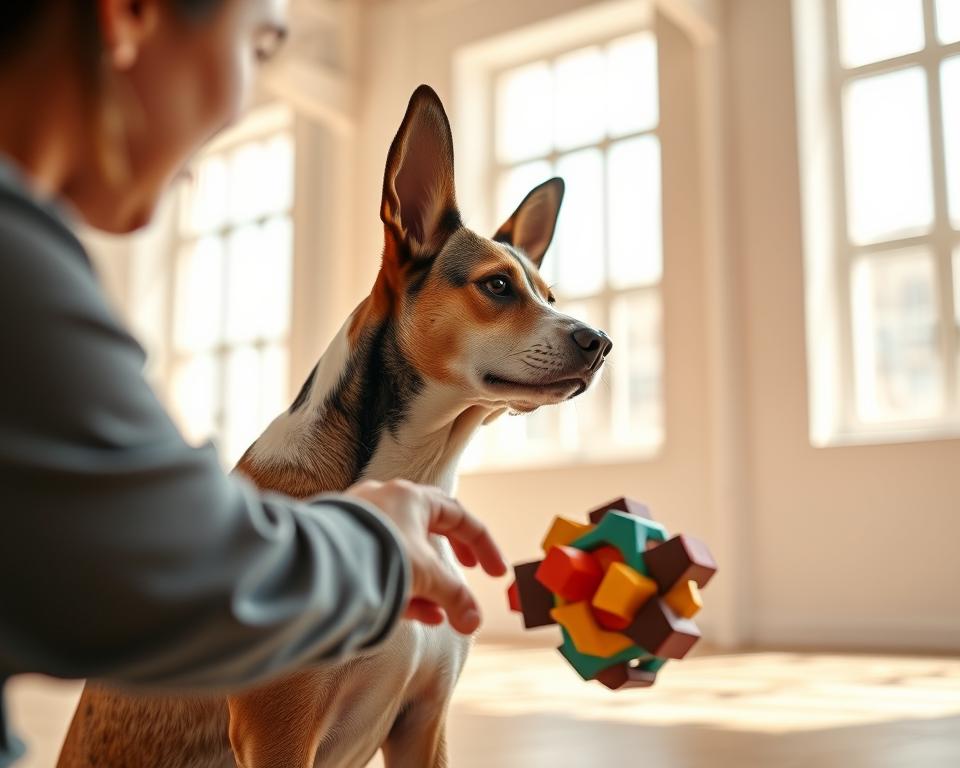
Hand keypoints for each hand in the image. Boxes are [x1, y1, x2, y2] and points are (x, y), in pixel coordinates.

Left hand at [344, 479, 506, 633]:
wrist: (320, 566)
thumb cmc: (377, 558)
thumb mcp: (426, 577)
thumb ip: (455, 598)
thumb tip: (473, 622)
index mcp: (411, 497)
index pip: (458, 516)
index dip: (483, 546)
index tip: (495, 573)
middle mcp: (385, 502)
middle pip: (430, 528)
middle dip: (452, 556)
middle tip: (470, 571)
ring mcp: (362, 523)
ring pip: (404, 550)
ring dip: (428, 581)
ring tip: (443, 611)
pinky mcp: (345, 546)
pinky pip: (380, 564)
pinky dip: (402, 586)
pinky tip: (419, 614)